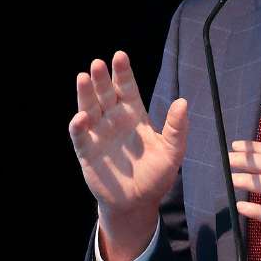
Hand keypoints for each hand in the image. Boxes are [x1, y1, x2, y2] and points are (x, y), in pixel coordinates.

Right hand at [68, 51, 188, 260]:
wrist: (137, 204)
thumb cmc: (156, 176)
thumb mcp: (172, 153)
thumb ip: (177, 129)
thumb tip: (183, 102)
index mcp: (134, 115)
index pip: (127, 88)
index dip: (122, 72)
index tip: (119, 56)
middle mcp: (114, 120)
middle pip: (105, 93)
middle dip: (102, 78)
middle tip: (98, 63)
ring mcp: (99, 134)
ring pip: (89, 108)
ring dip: (85, 94)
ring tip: (83, 77)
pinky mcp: (87, 151)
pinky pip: (80, 135)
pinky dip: (78, 125)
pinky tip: (81, 117)